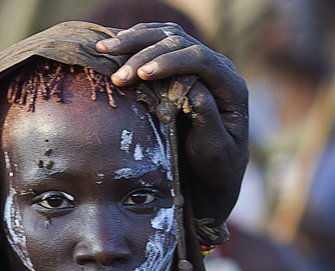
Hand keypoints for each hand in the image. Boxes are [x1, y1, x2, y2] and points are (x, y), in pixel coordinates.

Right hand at [98, 24, 247, 223]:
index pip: (201, 59)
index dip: (171, 62)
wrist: (214, 170)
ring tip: (103, 52)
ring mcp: (198, 62)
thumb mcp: (215, 150)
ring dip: (134, 41)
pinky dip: (134, 40)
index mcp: (230, 86)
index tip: (144, 74)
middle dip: (146, 54)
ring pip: (166, 35)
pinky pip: (157, 40)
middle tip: (119, 76)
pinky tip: (111, 46)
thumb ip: (208, 119)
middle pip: (180, 42)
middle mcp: (217, 67)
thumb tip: (194, 91)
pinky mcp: (180, 63)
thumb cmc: (215, 165)